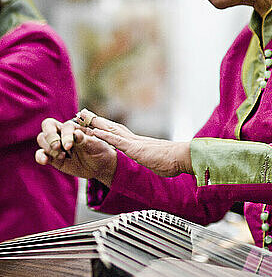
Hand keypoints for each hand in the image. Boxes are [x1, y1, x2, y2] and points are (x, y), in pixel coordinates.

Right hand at [35, 117, 116, 186]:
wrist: (100, 166)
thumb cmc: (100, 150)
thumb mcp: (96, 145)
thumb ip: (85, 140)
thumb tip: (76, 134)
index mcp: (74, 127)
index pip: (64, 127)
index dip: (65, 135)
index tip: (69, 146)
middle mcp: (63, 134)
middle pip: (47, 128)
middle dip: (51, 138)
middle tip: (59, 148)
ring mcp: (57, 146)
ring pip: (42, 140)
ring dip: (48, 148)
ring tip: (62, 156)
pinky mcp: (53, 158)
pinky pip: (41, 154)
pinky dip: (40, 156)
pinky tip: (44, 161)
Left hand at [76, 108, 192, 177]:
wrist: (183, 157)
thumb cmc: (174, 161)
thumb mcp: (158, 162)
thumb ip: (152, 160)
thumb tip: (152, 163)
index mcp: (139, 143)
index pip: (120, 133)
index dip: (107, 127)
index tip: (96, 122)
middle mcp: (135, 140)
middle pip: (112, 127)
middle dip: (96, 120)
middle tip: (83, 113)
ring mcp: (134, 143)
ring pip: (111, 130)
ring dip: (95, 123)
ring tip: (82, 116)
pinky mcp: (135, 148)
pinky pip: (116, 141)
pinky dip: (104, 135)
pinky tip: (93, 132)